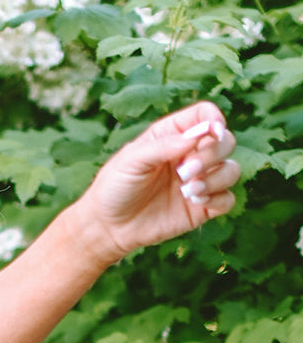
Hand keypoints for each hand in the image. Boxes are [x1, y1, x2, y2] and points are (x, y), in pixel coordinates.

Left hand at [78, 102, 240, 263]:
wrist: (109, 227)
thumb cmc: (115, 187)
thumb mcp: (132, 161)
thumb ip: (164, 145)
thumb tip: (199, 134)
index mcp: (172, 135)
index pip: (205, 115)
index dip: (215, 119)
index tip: (212, 132)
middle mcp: (190, 155)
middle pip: (226, 141)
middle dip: (213, 154)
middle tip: (185, 171)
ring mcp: (198, 181)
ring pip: (232, 170)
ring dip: (215, 179)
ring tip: (187, 191)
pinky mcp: (202, 207)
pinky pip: (228, 199)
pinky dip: (218, 199)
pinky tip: (195, 201)